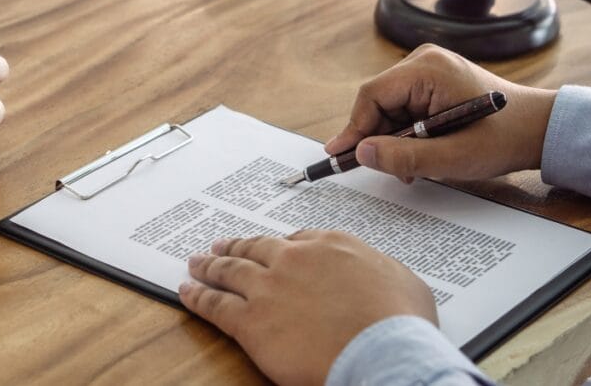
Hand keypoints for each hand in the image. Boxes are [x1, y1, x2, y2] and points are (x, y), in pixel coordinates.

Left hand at [180, 230, 436, 385]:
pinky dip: (197, 296)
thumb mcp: (404, 281)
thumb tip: (375, 274)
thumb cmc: (400, 323)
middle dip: (236, 246)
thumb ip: (379, 270)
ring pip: (230, 270)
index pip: (299, 238)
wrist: (383, 352)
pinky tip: (186, 291)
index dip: (282, 245)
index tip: (274, 247)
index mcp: (332, 245)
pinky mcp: (251, 321)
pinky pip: (215, 305)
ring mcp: (269, 288)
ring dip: (210, 266)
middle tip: (220, 245)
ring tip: (196, 263)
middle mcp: (295, 258)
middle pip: (256, 247)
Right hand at [324, 45, 555, 181]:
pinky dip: (407, 134)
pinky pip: (405, 108)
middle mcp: (424, 62)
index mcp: (427, 70)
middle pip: (378, 102)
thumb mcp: (452, 157)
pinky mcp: (434, 83)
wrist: (539, 130)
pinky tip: (421, 154)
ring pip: (390, 108)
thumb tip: (361, 153)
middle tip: (388, 169)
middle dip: (379, 138)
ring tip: (412, 167)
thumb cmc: (503, 138)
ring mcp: (429, 70)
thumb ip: (404, 156)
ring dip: (394, 139)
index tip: (341, 156)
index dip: (355, 128)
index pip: (372, 96)